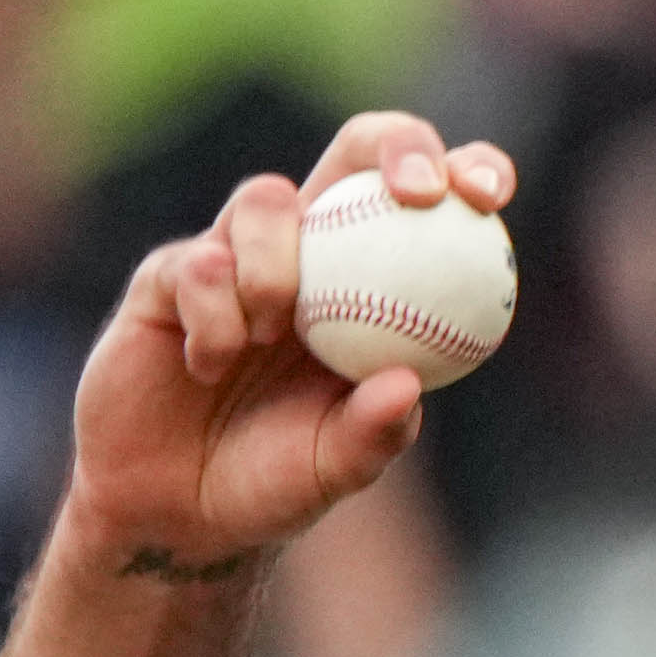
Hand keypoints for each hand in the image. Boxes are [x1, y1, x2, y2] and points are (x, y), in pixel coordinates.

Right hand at [62, 112, 517, 571]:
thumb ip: (373, 434)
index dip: (464, 173)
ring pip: (266, 199)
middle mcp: (309, 256)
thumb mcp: (333, 470)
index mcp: (371, 288)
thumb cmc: (270, 483)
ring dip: (278, 262)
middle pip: (355, 153)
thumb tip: (408, 386)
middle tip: (417, 191)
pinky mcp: (168, 275)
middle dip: (396, 144)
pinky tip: (209, 364)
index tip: (487, 194)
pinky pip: (198, 263)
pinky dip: (213, 315)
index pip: (425, 208)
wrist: (175, 512)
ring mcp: (237, 256)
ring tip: (270, 333)